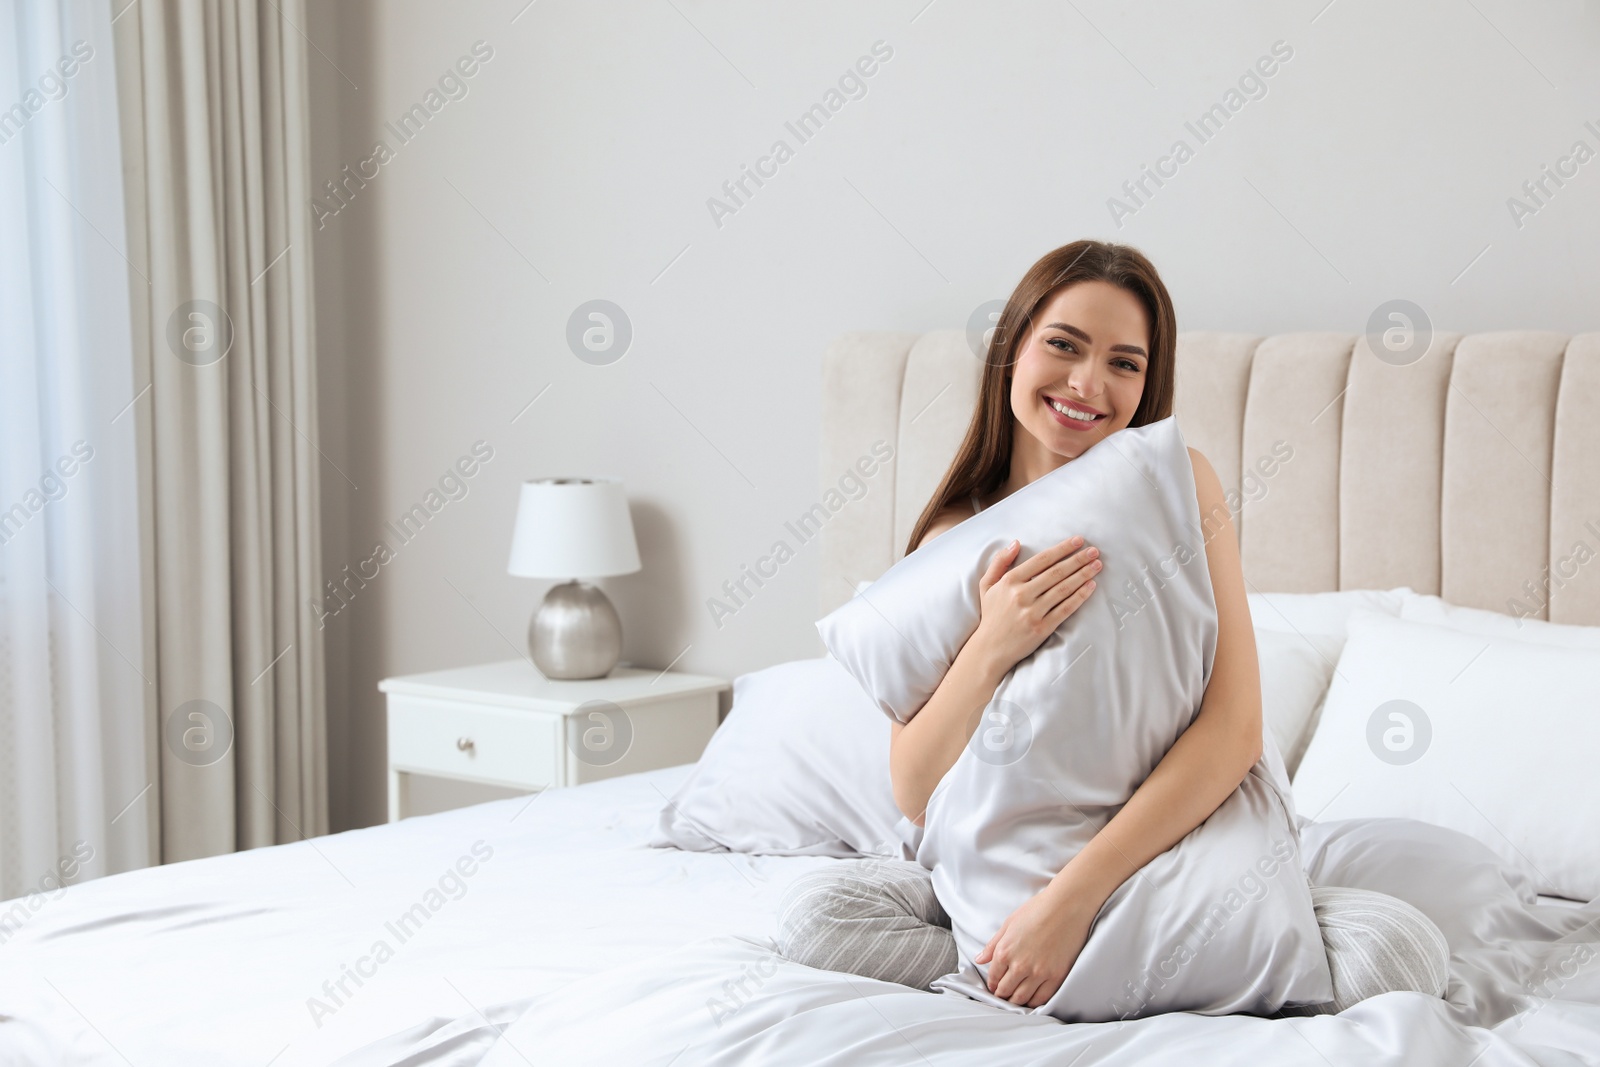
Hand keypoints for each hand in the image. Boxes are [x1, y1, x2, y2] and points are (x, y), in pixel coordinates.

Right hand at [971, 534, 1100, 673]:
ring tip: (1097, 565)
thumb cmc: (991, 615)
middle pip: (1056, 572)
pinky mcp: (1042, 628)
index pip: (1041, 560)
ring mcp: (1033, 612)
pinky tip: (1091, 586)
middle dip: (1078, 559)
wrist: (990, 649)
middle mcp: (1021, 595)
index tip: (1078, 541)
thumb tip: (1015, 543)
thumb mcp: (987, 585)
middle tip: (1094, 551)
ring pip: (1063, 589)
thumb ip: (999, 562)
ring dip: (1083, 575)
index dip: (1062, 549)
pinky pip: (1065, 609)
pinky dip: (1080, 597)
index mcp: (1009, 581)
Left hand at [974, 884, 1097, 1007]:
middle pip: (1006, 991)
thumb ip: (993, 944)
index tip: (995, 987)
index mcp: (1005, 951)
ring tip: (1016, 1000)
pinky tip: (1032, 998)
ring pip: (1022, 999)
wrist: (1067, 905)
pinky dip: (1034, 1002)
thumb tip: (980, 959)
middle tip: (1004, 996)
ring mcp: (1039, 973)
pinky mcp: (1057, 977)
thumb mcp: (1009, 923)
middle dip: (1002, 995)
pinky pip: (1042, 999)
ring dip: (1016, 1002)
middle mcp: (1020, 965)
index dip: (993, 984)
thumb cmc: (1038, 909)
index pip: (994, 977)